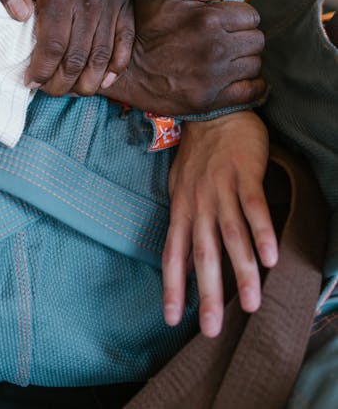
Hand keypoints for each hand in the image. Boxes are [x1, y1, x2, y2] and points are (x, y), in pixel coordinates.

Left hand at [0, 0, 133, 95]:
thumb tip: (20, 14)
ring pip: (99, 58)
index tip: (32, 82)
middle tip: (51, 90)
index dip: (42, 70)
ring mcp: (110, 4)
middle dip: (61, 83)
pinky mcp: (125, 9)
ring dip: (85, 83)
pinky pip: (124, 47)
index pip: (53, 45)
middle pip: (76, 56)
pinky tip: (101, 83)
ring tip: (71, 91)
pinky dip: (114, 70)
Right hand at [101, 0, 265, 114]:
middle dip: (244, 37)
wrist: (124, 71)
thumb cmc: (139, 28)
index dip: (239, 17)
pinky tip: (241, 78)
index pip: (250, 16)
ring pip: (255, 64)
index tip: (226, 22)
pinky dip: (253, 85)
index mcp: (208, 18)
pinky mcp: (212, 99)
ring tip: (229, 58)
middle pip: (256, 40)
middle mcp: (216, 47)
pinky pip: (252, 91)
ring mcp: (216, 76)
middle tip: (227, 40)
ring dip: (245, 60)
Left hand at [162, 111, 277, 337]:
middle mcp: (198, 202)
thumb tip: (184, 262)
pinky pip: (253, 207)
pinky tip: (270, 258)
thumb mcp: (180, 189)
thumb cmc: (197, 154)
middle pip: (202, 253)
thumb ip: (184, 224)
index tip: (172, 319)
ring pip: (230, 235)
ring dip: (242, 270)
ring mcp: (221, 188)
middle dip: (207, 293)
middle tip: (212, 329)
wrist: (213, 112)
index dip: (171, 286)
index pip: (172, 253)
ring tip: (252, 303)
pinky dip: (262, 232)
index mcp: (181, 207)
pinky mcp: (244, 174)